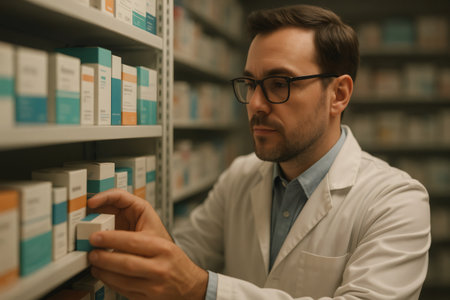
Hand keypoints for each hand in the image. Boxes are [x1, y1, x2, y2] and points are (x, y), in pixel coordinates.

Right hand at [88, 188, 170, 241]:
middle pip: (104, 207)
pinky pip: (99, 235)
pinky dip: (93, 238)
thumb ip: (127, 240)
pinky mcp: (111, 239)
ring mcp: (117, 226)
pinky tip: (88, 243)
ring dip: (91, 226)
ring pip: (99, 221)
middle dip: (92, 212)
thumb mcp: (146, 239)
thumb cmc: (160, 246)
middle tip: (82, 219)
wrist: (162, 262)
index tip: (92, 203)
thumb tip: (106, 240)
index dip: (103, 197)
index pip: (118, 196)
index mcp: (138, 208)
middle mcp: (125, 215)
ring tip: (83, 231)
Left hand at [88, 230, 207, 299]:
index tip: (96, 237)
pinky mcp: (149, 299)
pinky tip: (105, 277)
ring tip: (95, 265)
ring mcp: (155, 286)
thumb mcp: (165, 245)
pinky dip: (111, 283)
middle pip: (126, 263)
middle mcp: (160, 268)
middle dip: (104, 258)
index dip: (111, 239)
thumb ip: (142, 240)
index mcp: (164, 249)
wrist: (191, 286)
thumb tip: (112, 235)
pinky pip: (124, 291)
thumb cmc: (174, 262)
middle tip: (92, 253)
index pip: (133, 242)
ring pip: (122, 280)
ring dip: (104, 273)